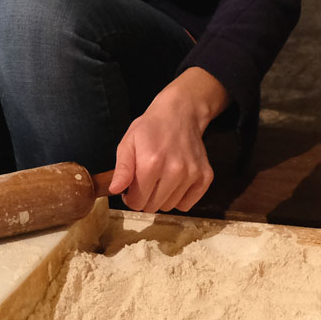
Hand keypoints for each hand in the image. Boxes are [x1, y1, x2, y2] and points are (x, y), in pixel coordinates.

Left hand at [109, 68, 227, 212]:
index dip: (131, 196)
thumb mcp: (128, 143)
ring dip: (163, 197)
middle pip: (153, 206)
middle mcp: (174, 171)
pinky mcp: (205, 176)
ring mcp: (192, 174)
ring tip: (162, 177)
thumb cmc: (151, 128)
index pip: (136, 201)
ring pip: (170, 206)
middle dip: (146, 197)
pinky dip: (180, 198)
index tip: (133, 187)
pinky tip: (176, 182)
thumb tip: (115, 190)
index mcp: (151, 163)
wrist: (181, 113)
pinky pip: (187, 204)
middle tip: (147, 180)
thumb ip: (122, 169)